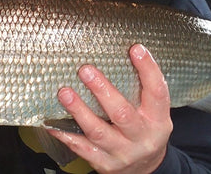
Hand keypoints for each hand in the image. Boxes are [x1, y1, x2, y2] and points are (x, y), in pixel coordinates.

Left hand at [47, 44, 171, 173]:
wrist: (145, 170)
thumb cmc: (145, 131)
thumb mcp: (152, 113)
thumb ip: (141, 91)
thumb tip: (118, 54)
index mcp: (157, 120)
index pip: (157, 92)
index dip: (148, 70)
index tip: (135, 49)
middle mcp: (141, 137)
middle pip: (122, 113)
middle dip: (102, 90)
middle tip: (86, 71)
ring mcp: (122, 152)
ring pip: (98, 132)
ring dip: (79, 111)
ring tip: (65, 93)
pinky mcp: (105, 163)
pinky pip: (82, 148)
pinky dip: (66, 134)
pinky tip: (53, 122)